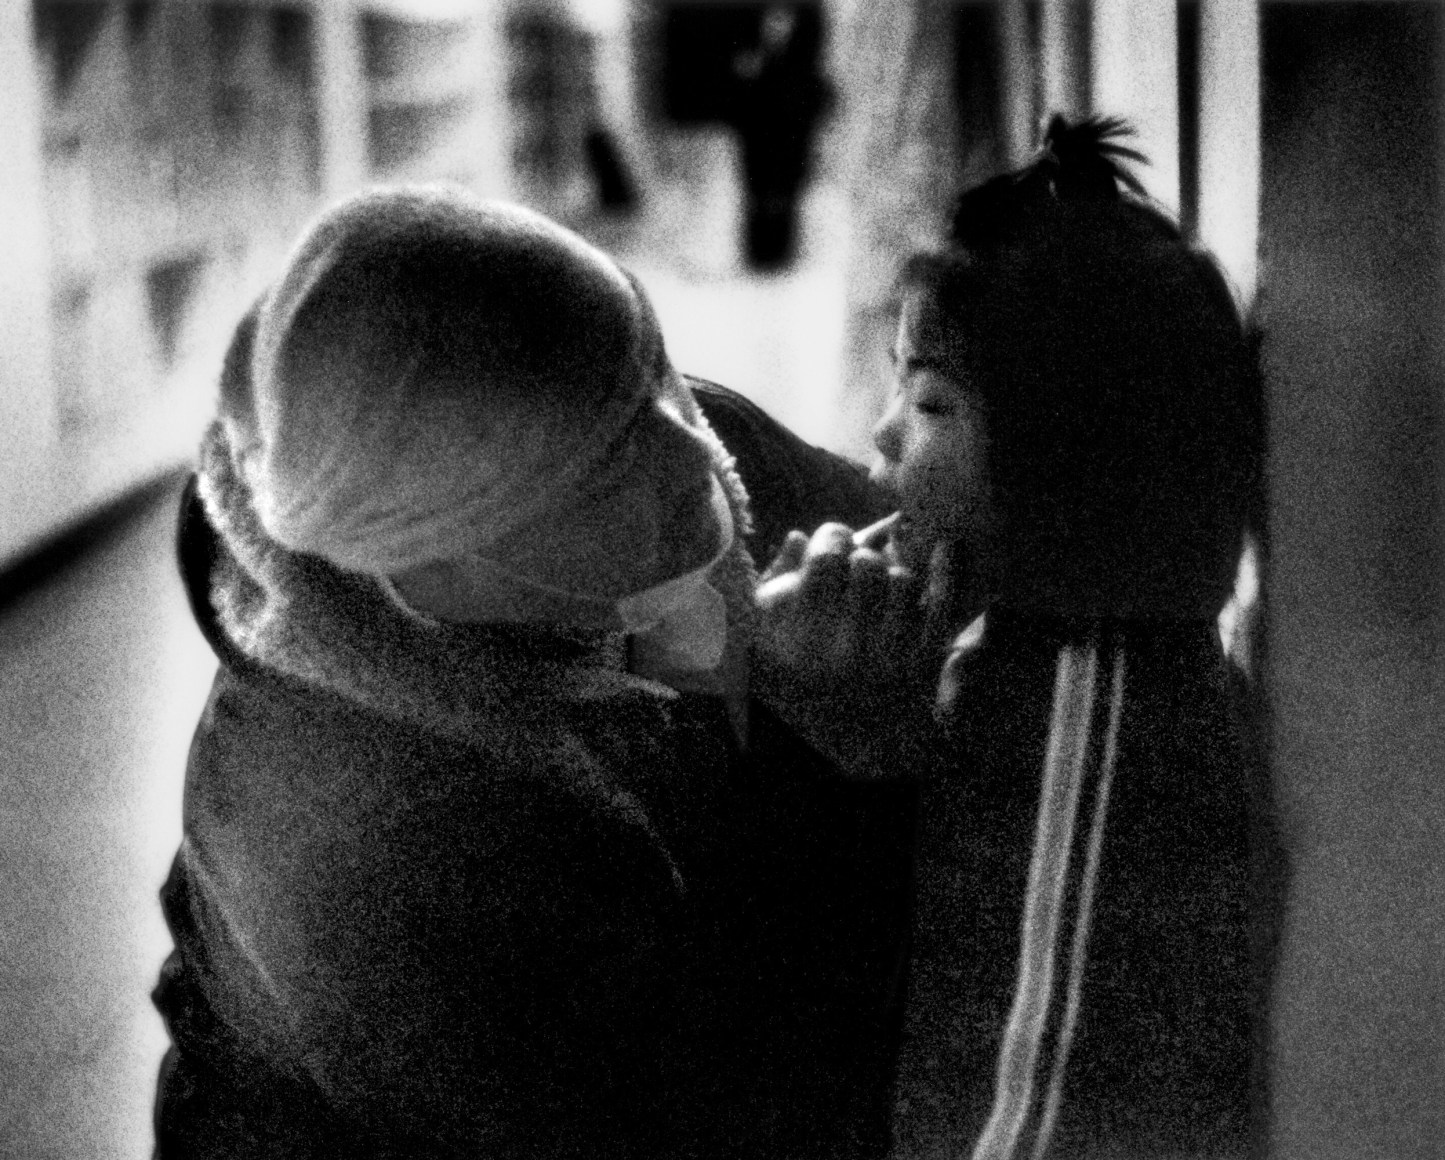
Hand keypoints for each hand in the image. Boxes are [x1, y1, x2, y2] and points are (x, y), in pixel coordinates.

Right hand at [754, 516, 959, 689]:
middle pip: (868, 563)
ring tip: (882, 592)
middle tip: (858, 572)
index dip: (832, 539)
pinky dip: (944, 572)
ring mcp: (889, 656)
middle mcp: (846, 646)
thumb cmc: (798, 664)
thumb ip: (779, 578)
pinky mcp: (923, 664)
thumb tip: (799, 537)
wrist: (845, 733)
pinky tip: (942, 548)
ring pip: (904, 580)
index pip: (827, 555)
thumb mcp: (768, 626)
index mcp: (803, 632)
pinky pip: (941, 604)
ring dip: (892, 578)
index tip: (833, 545)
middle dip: (862, 559)